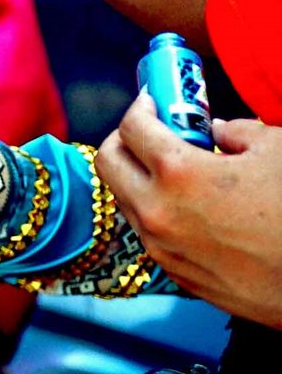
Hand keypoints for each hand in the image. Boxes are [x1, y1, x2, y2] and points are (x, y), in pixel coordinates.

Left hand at [97, 94, 281, 328]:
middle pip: (107, 162)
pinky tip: (191, 207)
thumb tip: (216, 131)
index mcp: (178, 173)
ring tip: (175, 170)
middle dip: (123, 139)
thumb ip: (237, 132)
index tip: (152, 102)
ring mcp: (161, 246)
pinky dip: (157, 210)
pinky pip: (148, 231)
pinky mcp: (173, 272)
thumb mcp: (276, 151)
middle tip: (149, 132)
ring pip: (124, 199)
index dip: (140, 107)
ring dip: (137, 177)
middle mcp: (157, 211)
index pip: (131, 128)